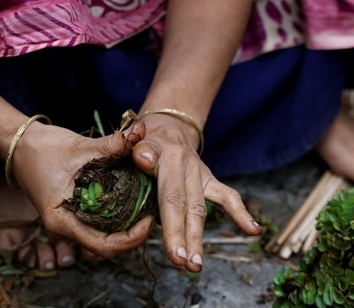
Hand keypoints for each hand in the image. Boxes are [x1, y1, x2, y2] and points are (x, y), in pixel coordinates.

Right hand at [10, 120, 154, 258]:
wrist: (19, 145)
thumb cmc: (42, 148)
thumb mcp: (80, 147)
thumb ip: (112, 144)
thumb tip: (141, 132)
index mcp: (62, 221)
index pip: (104, 246)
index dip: (131, 238)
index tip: (149, 220)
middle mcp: (64, 227)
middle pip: (106, 246)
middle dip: (133, 233)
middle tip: (152, 212)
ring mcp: (67, 221)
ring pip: (102, 236)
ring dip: (125, 227)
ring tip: (145, 207)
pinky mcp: (71, 212)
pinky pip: (97, 224)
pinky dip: (115, 216)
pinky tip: (129, 199)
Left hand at [131, 113, 261, 271]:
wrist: (168, 125)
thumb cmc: (144, 138)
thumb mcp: (137, 138)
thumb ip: (138, 148)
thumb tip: (144, 159)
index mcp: (167, 159)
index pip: (170, 197)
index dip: (171, 227)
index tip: (174, 254)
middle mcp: (186, 167)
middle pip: (186, 207)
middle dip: (185, 238)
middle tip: (183, 264)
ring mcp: (200, 174)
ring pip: (200, 209)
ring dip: (197, 238)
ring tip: (195, 266)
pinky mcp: (209, 179)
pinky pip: (227, 196)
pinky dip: (241, 213)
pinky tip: (254, 231)